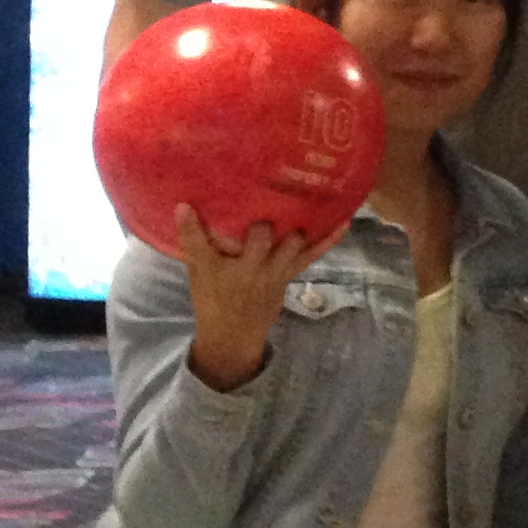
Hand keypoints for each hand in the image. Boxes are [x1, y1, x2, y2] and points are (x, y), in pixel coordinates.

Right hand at [169, 206, 340, 392]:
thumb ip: (193, 240)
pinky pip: (312, 255)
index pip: (199, 246)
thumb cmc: (214, 296)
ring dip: (300, 225)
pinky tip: (345, 221)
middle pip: (258, 242)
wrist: (234, 333)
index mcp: (217, 267)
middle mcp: (249, 268)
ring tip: (313, 194)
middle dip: (263, 223)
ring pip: (291, 245)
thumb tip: (183, 205)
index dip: (193, 228)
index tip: (186, 205)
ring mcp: (274, 271)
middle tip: (271, 194)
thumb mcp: (198, 271)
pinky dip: (329, 239)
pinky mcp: (290, 273)